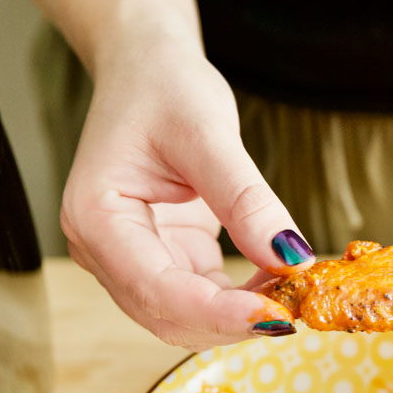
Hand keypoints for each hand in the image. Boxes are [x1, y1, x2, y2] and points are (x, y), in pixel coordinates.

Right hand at [60, 26, 313, 349]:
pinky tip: (277, 280)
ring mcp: (131, 259)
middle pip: (168, 316)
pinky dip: (241, 298)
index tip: (275, 315)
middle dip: (232, 321)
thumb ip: (246, 199)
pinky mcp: (163, 259)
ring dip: (239, 315)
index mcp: (96, 218)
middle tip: (296, 308)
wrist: (147, 71)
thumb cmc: (164, 88)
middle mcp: (104, 250)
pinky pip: (203, 297)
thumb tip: (290, 257)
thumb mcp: (208, 132)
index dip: (217, 312)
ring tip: (292, 291)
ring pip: (186, 317)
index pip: (155, 289)